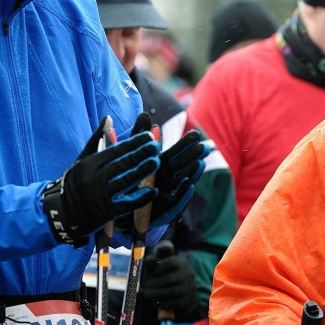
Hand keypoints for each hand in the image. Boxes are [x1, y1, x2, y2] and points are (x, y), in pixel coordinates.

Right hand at [43, 116, 159, 244]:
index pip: (116, 150)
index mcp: (91, 164)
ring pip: (126, 181)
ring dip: (142, 171)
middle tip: (156, 146)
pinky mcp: (106, 213)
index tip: (148, 136)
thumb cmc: (74, 183)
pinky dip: (140, 198)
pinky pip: (126, 204)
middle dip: (141, 154)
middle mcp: (96, 178)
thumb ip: (97, 139)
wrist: (60, 213)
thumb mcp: (82, 160)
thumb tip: (108, 118)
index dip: (134, 143)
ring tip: (156, 162)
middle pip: (123, 164)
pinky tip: (153, 191)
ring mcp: (101, 196)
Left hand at [130, 112, 208, 229]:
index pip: (176, 152)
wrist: (119, 211)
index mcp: (160, 165)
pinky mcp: (164, 209)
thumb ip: (138, 136)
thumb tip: (145, 114)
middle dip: (194, 156)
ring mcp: (167, 193)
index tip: (196, 134)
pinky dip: (183, 192)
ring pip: (183, 181)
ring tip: (200, 163)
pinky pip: (176, 201)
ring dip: (192, 172)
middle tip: (205, 146)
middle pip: (184, 165)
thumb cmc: (127, 181)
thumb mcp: (129, 155)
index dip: (185, 144)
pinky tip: (189, 183)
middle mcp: (167, 178)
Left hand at [143, 241, 198, 316]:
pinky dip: (162, 303)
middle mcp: (189, 274)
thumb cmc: (168, 275)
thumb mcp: (161, 266)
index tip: (151, 275)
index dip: (158, 270)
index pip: (170, 263)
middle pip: (170, 279)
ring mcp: (190, 287)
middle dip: (155, 284)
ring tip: (147, 295)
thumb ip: (153, 263)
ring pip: (173, 291)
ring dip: (157, 294)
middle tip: (146, 287)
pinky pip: (175, 302)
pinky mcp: (188, 300)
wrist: (184, 290)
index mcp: (182, 263)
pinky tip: (154, 302)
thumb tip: (149, 260)